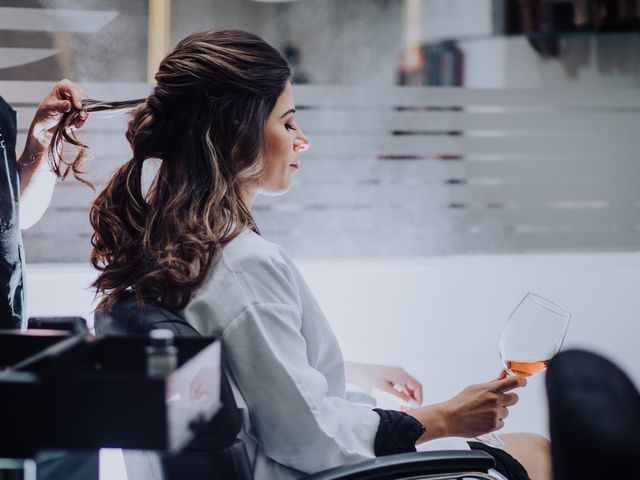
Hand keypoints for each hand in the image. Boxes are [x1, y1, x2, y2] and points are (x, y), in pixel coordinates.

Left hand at [28, 79, 87, 144]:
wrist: (46, 127)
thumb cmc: (44, 115)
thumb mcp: (49, 109)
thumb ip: (59, 106)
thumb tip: (69, 103)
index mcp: (61, 88)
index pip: (72, 88)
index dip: (77, 96)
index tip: (78, 106)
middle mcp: (71, 94)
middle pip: (83, 96)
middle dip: (83, 107)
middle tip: (80, 116)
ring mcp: (76, 103)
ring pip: (86, 107)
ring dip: (83, 116)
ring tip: (77, 123)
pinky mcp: (79, 112)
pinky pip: (86, 116)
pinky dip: (82, 121)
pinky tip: (76, 125)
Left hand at [345, 361, 422, 404]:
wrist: (356, 373)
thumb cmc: (368, 380)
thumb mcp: (384, 391)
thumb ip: (400, 397)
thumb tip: (413, 403)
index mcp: (400, 374)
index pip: (417, 386)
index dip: (418, 399)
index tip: (415, 409)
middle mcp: (400, 373)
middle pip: (414, 388)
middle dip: (413, 400)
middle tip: (408, 411)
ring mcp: (397, 376)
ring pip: (408, 389)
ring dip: (408, 399)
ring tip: (403, 410)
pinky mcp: (393, 379)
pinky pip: (402, 388)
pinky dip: (403, 396)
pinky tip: (399, 404)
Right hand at [406, 372, 524, 441]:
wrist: (450, 418)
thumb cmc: (461, 402)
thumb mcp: (476, 388)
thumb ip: (493, 382)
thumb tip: (504, 375)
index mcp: (490, 389)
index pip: (513, 382)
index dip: (521, 381)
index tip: (522, 382)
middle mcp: (494, 401)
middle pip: (515, 398)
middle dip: (509, 399)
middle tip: (498, 401)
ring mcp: (495, 414)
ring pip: (507, 412)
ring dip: (499, 412)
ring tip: (484, 412)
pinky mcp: (493, 425)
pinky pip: (502, 422)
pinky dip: (495, 422)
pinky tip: (483, 419)